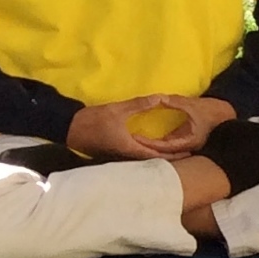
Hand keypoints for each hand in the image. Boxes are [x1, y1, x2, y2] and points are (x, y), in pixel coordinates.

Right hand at [65, 94, 234, 159]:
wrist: (69, 128)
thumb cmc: (93, 120)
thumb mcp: (118, 110)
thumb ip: (140, 104)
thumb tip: (161, 97)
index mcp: (129, 148)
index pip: (157, 156)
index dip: (174, 155)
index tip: (189, 153)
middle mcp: (127, 155)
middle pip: (153, 160)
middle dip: (171, 156)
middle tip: (188, 152)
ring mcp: (121, 155)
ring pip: (145, 158)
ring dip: (160, 155)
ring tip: (176, 150)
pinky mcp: (116, 152)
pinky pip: (136, 155)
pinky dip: (149, 151)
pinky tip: (155, 146)